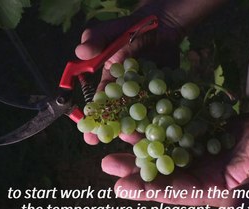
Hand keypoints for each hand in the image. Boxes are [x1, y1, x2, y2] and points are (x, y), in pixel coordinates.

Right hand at [76, 10, 183, 144]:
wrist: (162, 27)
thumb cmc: (130, 30)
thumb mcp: (110, 32)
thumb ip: (95, 39)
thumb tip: (81, 51)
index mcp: (110, 84)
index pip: (99, 104)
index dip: (93, 120)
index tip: (88, 136)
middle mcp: (128, 95)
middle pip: (121, 117)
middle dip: (117, 130)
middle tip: (116, 140)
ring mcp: (148, 97)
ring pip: (143, 118)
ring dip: (141, 129)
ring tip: (140, 139)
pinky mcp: (167, 95)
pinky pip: (166, 109)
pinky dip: (166, 118)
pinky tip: (166, 128)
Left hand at [101, 110, 248, 208]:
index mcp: (212, 189)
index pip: (177, 193)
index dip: (151, 190)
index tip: (123, 188)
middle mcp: (199, 172)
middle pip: (163, 172)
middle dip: (136, 170)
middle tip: (107, 165)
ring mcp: (198, 151)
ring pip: (165, 147)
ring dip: (141, 143)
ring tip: (115, 136)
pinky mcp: (200, 131)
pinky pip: (177, 125)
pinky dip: (159, 119)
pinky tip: (141, 112)